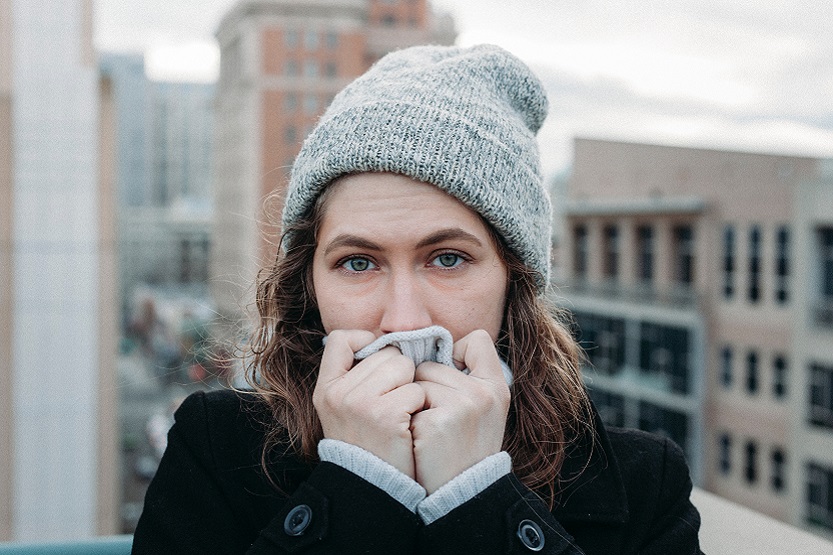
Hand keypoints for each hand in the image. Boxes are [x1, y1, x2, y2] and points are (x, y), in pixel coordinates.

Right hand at [313, 329, 425, 477]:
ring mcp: (361, 403)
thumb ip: (356, 376)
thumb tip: (386, 342)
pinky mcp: (386, 415)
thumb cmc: (367, 443)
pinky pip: (417, 390)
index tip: (379, 364)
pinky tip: (409, 424)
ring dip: (411, 387)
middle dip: (398, 373)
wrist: (373, 487)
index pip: (342, 339)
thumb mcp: (344, 409)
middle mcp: (339, 393)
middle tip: (393, 402)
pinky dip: (420, 406)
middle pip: (386, 353)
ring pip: (404, 366)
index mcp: (326, 388)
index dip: (365, 342)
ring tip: (401, 412)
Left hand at [411, 330, 510, 493]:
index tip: (450, 381)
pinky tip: (420, 440)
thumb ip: (467, 376)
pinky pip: (407, 400)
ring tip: (428, 431)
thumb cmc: (464, 447)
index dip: (456, 354)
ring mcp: (462, 405)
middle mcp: (483, 392)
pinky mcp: (438, 421)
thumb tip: (431, 345)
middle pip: (431, 363)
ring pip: (415, 381)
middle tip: (436, 420)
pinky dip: (407, 419)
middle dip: (424, 386)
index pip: (476, 340)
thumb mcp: (482, 409)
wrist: (460, 494)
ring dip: (412, 403)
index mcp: (497, 385)